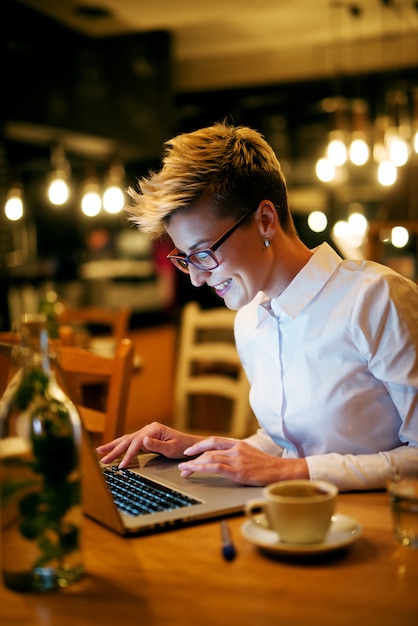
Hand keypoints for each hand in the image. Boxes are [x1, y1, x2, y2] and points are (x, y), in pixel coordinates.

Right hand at [96, 422, 204, 468]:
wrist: (191, 445)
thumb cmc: (183, 447)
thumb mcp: (172, 448)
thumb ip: (157, 444)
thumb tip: (143, 440)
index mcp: (154, 429)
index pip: (136, 443)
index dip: (128, 455)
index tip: (121, 466)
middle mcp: (148, 429)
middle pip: (127, 440)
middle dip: (114, 450)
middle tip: (102, 460)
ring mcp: (146, 432)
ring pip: (126, 440)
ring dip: (113, 447)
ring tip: (99, 452)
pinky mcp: (146, 438)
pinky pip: (130, 442)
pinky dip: (120, 446)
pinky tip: (111, 449)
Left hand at [178, 437, 308, 485]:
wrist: (281, 471)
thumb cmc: (267, 465)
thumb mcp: (250, 454)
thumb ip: (237, 454)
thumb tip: (223, 458)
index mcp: (238, 444)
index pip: (214, 440)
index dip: (200, 445)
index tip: (189, 451)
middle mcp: (236, 449)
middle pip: (209, 450)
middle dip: (193, 457)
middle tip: (183, 465)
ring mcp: (237, 459)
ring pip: (210, 458)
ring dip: (194, 464)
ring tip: (185, 470)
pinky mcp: (239, 471)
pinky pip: (216, 467)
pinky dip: (202, 468)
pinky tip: (195, 471)